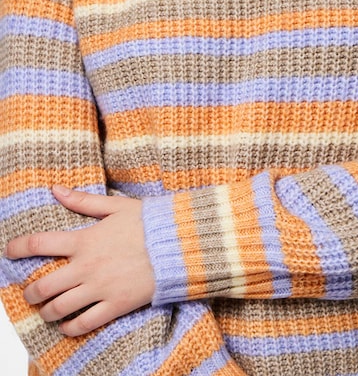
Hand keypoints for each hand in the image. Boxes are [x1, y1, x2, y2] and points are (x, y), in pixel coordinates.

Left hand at [4, 186, 155, 336]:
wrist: (180, 245)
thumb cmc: (150, 222)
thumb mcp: (116, 206)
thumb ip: (83, 200)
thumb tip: (55, 190)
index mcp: (85, 239)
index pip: (40, 244)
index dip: (18, 248)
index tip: (9, 251)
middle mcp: (87, 266)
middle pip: (43, 285)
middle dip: (30, 291)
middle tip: (30, 291)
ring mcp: (100, 288)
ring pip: (58, 308)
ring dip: (46, 311)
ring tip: (47, 309)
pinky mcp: (115, 305)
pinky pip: (83, 323)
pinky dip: (69, 328)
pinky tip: (67, 325)